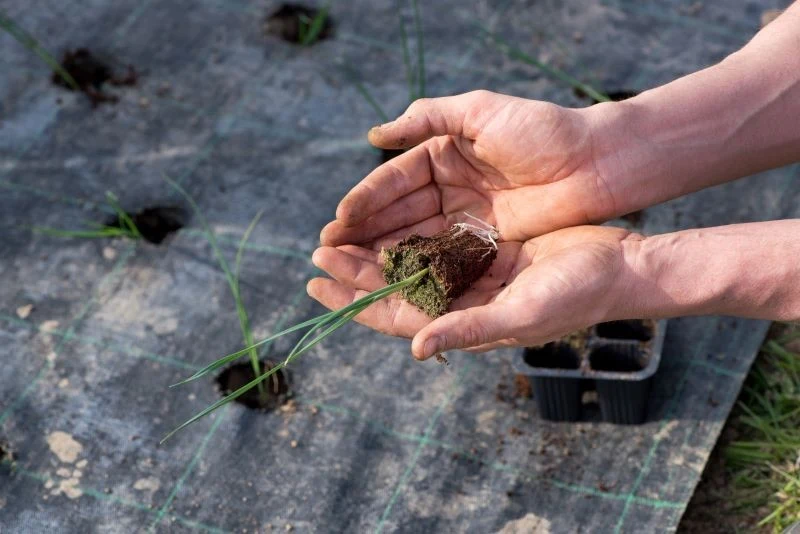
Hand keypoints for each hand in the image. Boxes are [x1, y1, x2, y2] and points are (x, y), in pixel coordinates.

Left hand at [308, 226, 640, 358]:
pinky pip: (439, 244)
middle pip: (396, 289)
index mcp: (465, 322)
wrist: (619, 267)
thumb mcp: (522, 314)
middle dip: (356, 273)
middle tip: (316, 252)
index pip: (396, 315)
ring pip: (412, 265)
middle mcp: (463, 301)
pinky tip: (391, 220)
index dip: (354, 301)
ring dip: (378, 252)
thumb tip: (415, 348)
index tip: (317, 283)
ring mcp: (475, 276)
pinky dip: (412, 234)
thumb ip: (469, 329)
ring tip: (343, 235)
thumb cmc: (576, 297)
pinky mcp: (489, 252)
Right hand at [321, 90, 622, 247]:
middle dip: (364, 233)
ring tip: (348, 268)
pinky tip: (392, 278)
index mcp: (444, 153)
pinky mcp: (486, 243)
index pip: (395, 181)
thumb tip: (374, 134)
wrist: (596, 163)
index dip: (366, 201)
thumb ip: (426, 118)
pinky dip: (418, 266)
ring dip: (382, 253)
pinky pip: (444, 256)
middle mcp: (451, 187)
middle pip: (399, 214)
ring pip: (416, 238)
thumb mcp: (480, 111)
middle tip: (329, 252)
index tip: (339, 221)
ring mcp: (468, 218)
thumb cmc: (540, 131)